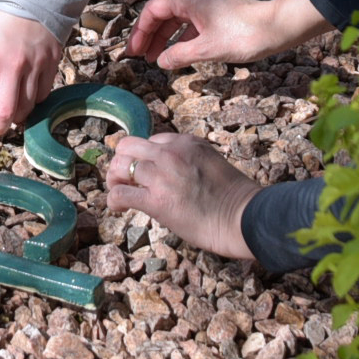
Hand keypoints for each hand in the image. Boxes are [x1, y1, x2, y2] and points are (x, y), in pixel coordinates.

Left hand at [0, 8, 64, 136]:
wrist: (34, 0)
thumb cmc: (4, 22)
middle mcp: (13, 65)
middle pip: (8, 111)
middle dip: (0, 127)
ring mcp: (35, 66)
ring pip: (28, 106)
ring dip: (18, 116)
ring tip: (12, 116)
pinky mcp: (52, 64)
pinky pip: (43, 94)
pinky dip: (35, 101)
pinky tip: (28, 98)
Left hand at [102, 133, 260, 262]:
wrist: (244, 218)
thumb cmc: (234, 198)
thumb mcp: (210, 163)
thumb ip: (189, 162)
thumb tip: (172, 174)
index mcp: (186, 142)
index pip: (151, 140)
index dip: (144, 157)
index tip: (144, 172)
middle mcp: (171, 153)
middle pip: (128, 146)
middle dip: (122, 162)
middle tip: (124, 179)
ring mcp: (162, 175)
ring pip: (120, 167)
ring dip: (115, 180)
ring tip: (120, 193)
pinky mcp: (156, 201)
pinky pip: (120, 194)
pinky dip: (114, 200)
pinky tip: (119, 208)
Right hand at [126, 0, 331, 70]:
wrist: (278, 27)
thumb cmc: (244, 34)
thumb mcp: (207, 49)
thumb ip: (180, 54)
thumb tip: (161, 61)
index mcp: (190, 0)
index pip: (154, 10)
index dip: (140, 31)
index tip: (134, 51)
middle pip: (163, 12)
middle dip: (149, 33)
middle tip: (139, 54)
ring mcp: (208, 6)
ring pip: (178, 19)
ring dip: (165, 37)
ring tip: (156, 58)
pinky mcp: (218, 15)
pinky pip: (191, 24)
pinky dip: (181, 38)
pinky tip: (179, 54)